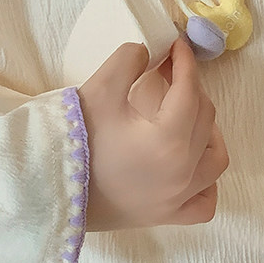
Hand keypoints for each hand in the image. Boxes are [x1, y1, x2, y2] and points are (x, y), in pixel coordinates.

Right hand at [77, 37, 229, 231]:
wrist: (48, 190)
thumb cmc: (73, 143)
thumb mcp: (98, 91)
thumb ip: (127, 61)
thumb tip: (148, 53)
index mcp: (169, 140)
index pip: (189, 91)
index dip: (185, 63)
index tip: (177, 46)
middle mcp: (183, 172)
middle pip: (205, 119)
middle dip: (191, 89)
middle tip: (169, 73)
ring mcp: (177, 199)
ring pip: (215, 160)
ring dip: (209, 132)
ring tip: (187, 116)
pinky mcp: (165, 216)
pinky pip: (204, 203)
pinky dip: (207, 182)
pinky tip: (192, 166)